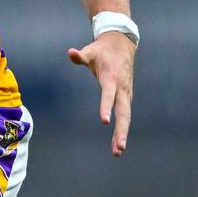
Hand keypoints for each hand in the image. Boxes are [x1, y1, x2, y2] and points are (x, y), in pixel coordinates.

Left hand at [68, 32, 135, 156]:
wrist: (122, 45)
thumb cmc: (102, 50)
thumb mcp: (90, 51)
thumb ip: (80, 56)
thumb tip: (70, 52)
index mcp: (111, 78)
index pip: (108, 95)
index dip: (106, 107)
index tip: (104, 121)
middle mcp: (122, 89)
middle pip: (123, 113)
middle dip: (121, 131)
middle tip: (119, 148)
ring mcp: (126, 94)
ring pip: (126, 117)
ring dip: (122, 134)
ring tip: (117, 152)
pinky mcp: (126, 97)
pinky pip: (125, 115)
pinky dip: (122, 129)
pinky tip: (118, 143)